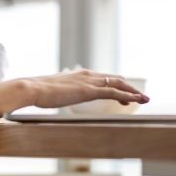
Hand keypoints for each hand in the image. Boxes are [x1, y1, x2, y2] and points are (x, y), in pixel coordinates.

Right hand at [25, 68, 149, 108]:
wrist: (31, 88)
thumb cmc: (38, 92)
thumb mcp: (53, 91)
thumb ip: (60, 93)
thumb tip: (56, 98)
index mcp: (79, 75)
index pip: (103, 78)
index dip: (117, 85)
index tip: (126, 94)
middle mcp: (86, 75)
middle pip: (114, 79)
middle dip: (129, 87)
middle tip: (141, 96)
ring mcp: (88, 82)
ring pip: (117, 84)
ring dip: (133, 91)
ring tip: (145, 99)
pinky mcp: (88, 90)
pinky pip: (112, 93)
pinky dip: (126, 96)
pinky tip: (135, 100)